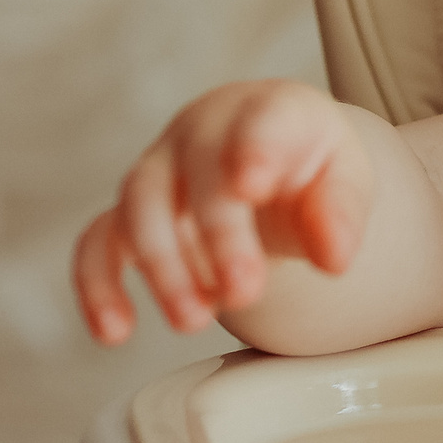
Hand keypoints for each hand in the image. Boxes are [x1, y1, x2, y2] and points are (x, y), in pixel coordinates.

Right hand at [74, 80, 374, 343]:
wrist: (268, 156)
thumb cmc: (307, 164)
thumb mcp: (345, 180)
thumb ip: (341, 212)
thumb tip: (334, 260)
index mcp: (271, 111)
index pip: (263, 122)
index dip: (254, 151)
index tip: (250, 186)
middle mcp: (205, 131)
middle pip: (199, 176)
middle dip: (219, 238)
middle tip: (245, 292)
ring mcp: (159, 167)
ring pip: (140, 208)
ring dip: (162, 269)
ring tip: (194, 321)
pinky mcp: (127, 211)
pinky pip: (97, 241)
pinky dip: (98, 284)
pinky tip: (115, 331)